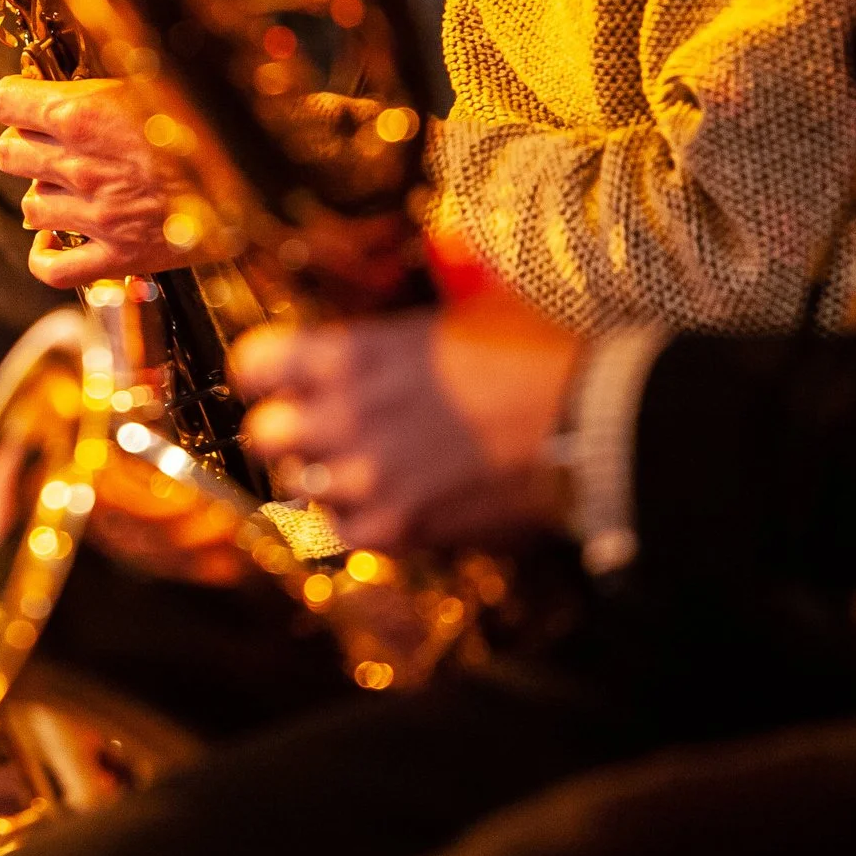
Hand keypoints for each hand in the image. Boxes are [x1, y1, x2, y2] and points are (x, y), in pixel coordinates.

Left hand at [0, 74, 227, 288]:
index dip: (15, 103)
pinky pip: (50, 268)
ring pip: (29, 206)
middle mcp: (80, 164)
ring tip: (76, 188)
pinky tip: (57, 238)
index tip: (29, 107)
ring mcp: (96, 215)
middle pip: (9, 153)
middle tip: (55, 147)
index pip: (7, 103)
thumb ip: (97, 92)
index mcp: (85, 113)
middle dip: (27, 146)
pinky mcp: (117, 257)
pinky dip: (45, 254)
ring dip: (45, 195)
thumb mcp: (153, 81)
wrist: (264, 171)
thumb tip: (56, 94)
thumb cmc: (212, 118)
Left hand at [226, 292, 585, 552]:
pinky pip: (341, 536)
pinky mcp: (398, 526)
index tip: (278, 382)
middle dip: (288, 435)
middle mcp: (343, 413)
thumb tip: (373, 349)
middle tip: (321, 435)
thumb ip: (391, 342)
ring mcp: (366, 474)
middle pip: (264, 434)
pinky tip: (394, 507)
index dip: (264, 376)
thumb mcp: (454, 319)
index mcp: (352, 352)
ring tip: (369, 473)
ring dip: (325, 483)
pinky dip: (360, 526)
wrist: (601, 417)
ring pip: (297, 490)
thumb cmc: (540, 354)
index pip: (254, 364)